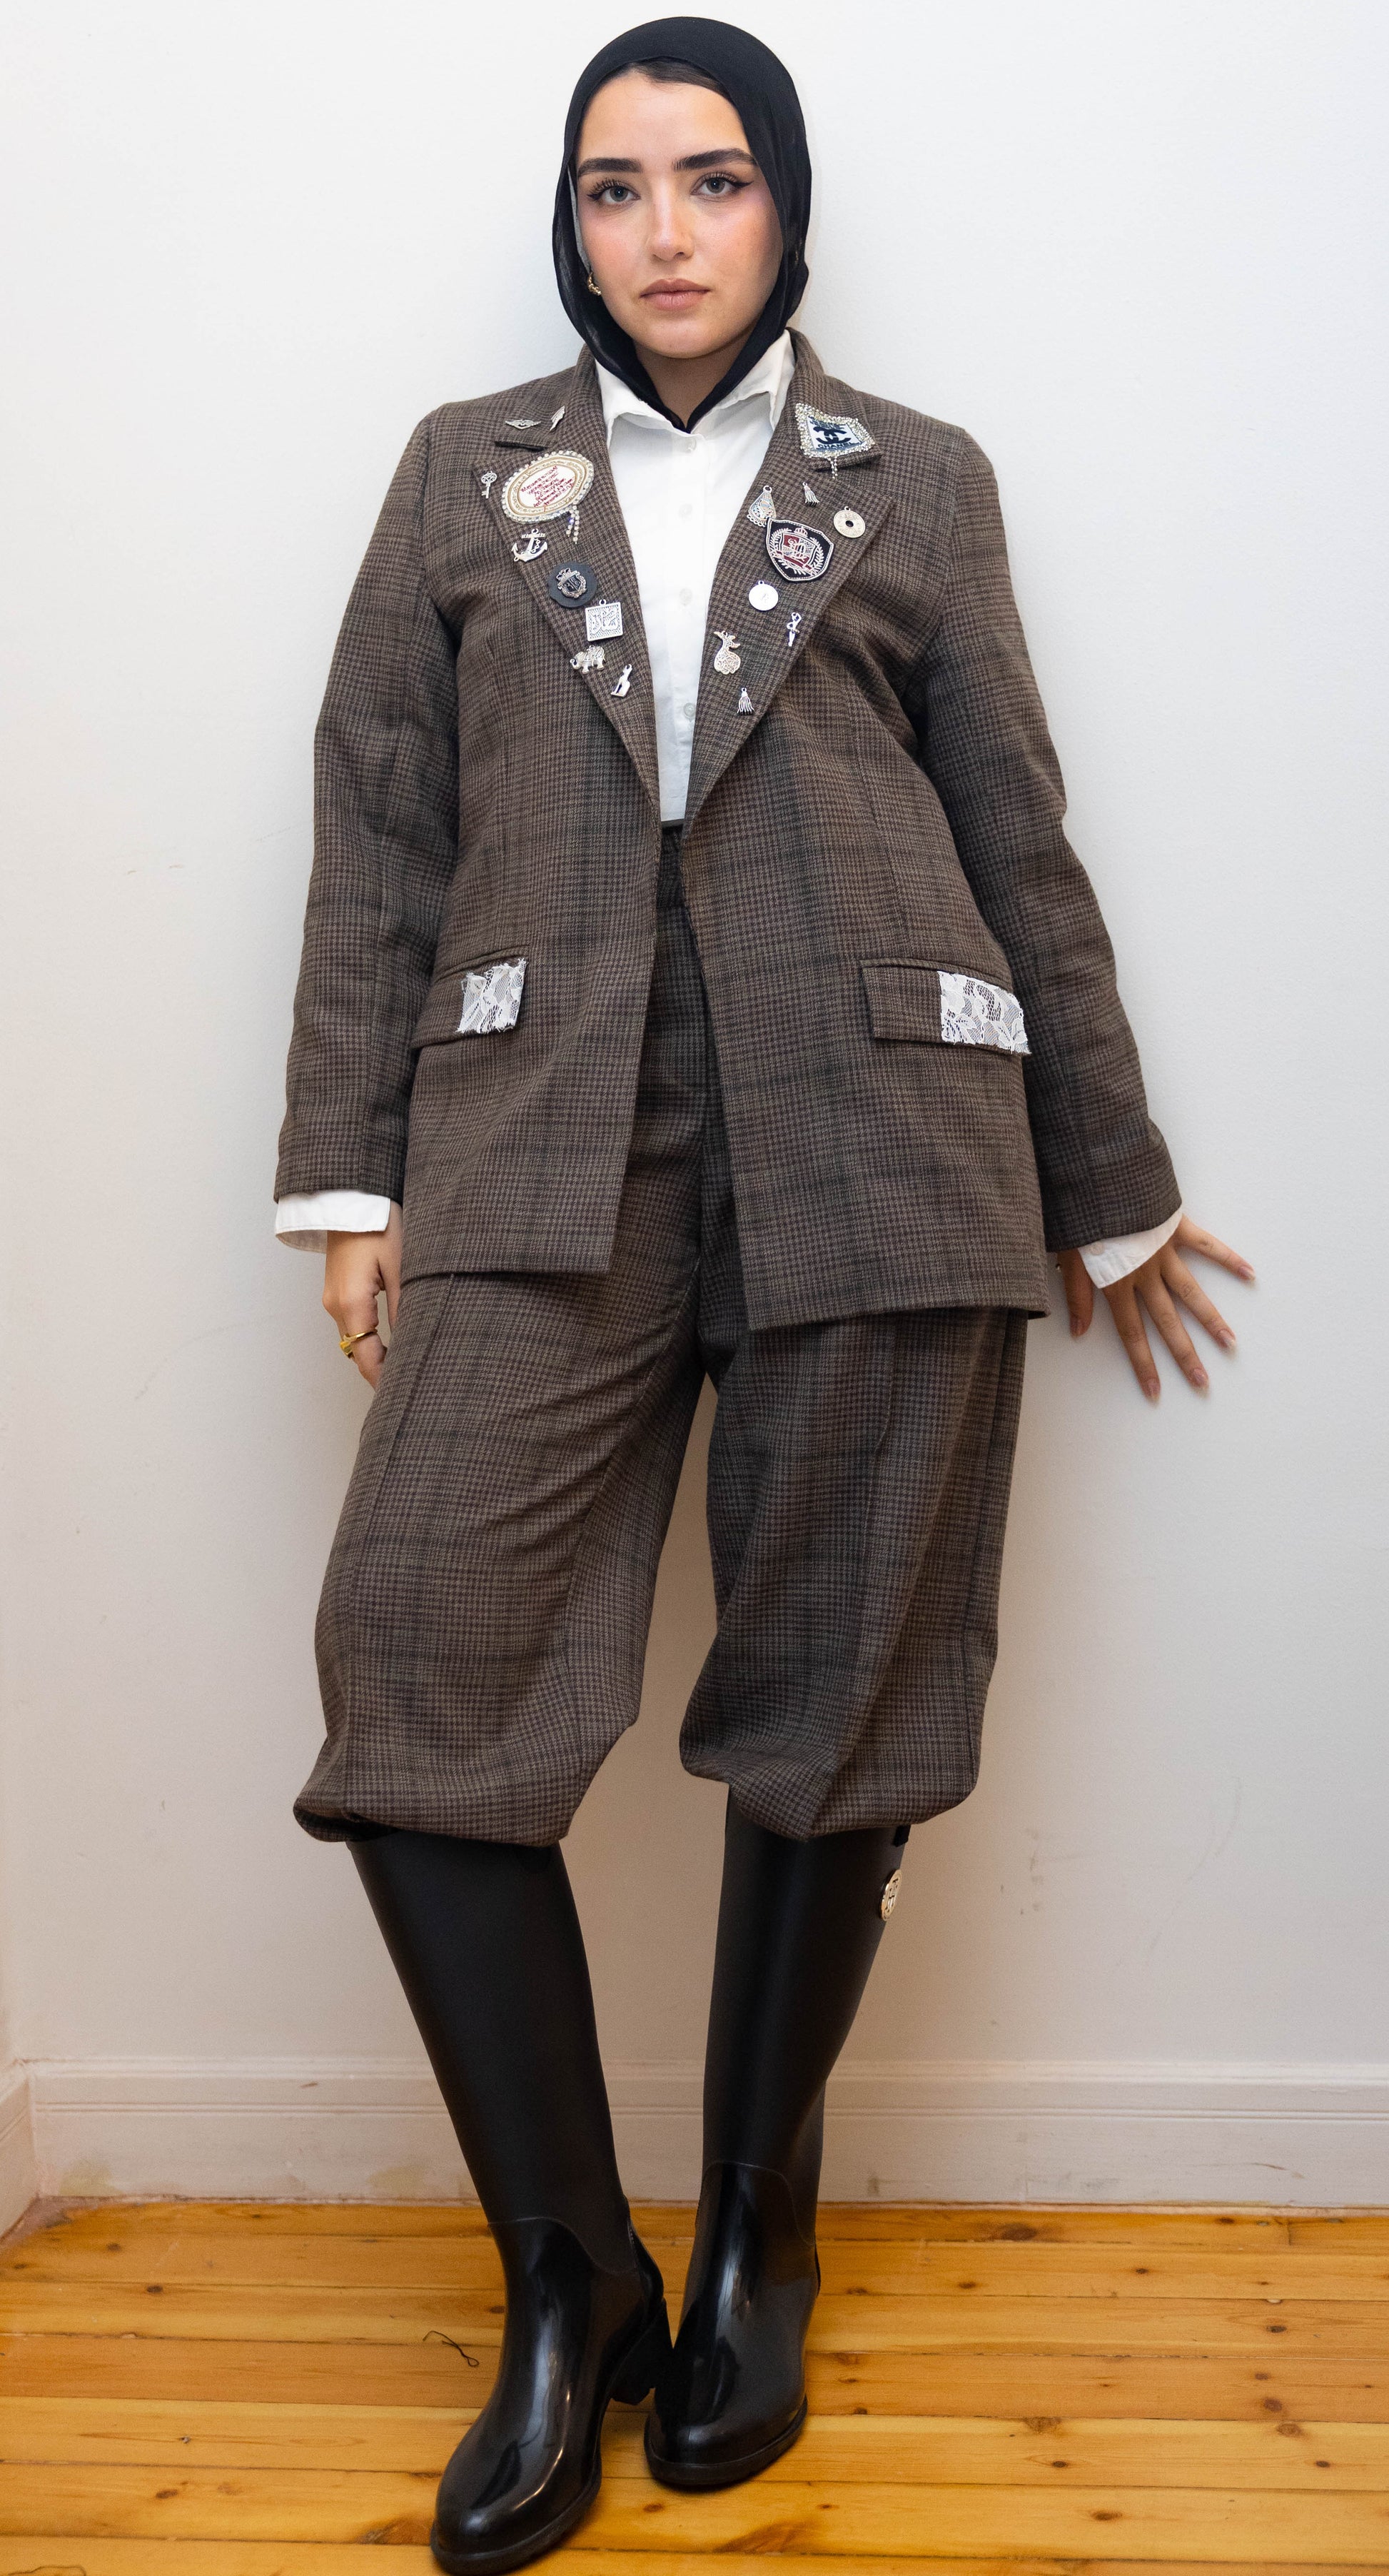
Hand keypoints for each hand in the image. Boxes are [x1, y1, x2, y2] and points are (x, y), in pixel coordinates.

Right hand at [323, 1204, 401, 1387]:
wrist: (350, 1197)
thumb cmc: (378, 1224)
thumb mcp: (402, 1266)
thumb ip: (406, 1308)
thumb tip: (414, 1342)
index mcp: (352, 1304)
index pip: (366, 1358)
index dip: (383, 1381)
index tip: (403, 1396)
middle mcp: (336, 1306)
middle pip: (358, 1352)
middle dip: (381, 1372)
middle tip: (409, 1386)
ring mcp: (332, 1298)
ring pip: (354, 1339)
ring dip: (375, 1354)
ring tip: (403, 1368)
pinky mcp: (336, 1288)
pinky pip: (352, 1322)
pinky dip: (368, 1337)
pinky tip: (388, 1340)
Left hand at [1057, 1214, 1253, 1401]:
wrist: (1095, 1174)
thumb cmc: (1076, 1213)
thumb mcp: (1066, 1256)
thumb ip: (1076, 1294)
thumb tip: (1079, 1332)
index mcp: (1116, 1283)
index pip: (1131, 1334)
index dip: (1143, 1364)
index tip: (1156, 1392)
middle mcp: (1144, 1274)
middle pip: (1167, 1322)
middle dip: (1184, 1355)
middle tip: (1202, 1382)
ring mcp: (1164, 1251)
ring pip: (1192, 1292)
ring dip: (1211, 1320)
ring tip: (1230, 1343)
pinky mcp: (1176, 1226)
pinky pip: (1207, 1245)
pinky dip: (1229, 1259)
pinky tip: (1250, 1274)